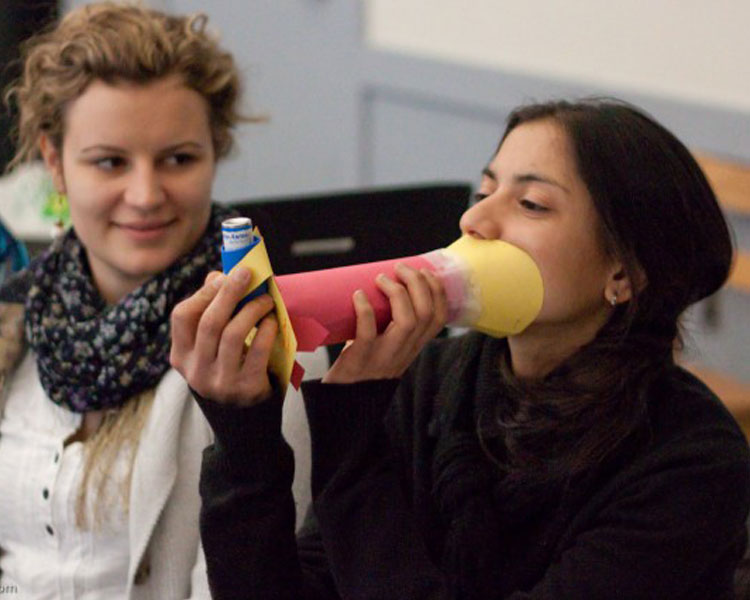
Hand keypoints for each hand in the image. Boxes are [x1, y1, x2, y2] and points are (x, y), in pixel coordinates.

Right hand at [170, 267, 277, 405]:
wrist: (243, 419)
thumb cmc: (227, 370)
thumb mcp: (210, 348)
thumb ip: (210, 313)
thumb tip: (217, 277)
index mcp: (181, 356)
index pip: (182, 316)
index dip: (204, 292)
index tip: (225, 276)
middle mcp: (196, 370)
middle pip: (209, 322)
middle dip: (229, 293)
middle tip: (248, 274)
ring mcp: (219, 382)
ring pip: (232, 335)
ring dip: (251, 309)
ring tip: (264, 300)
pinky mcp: (245, 388)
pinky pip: (257, 351)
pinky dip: (266, 330)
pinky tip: (271, 321)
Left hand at [323, 263, 446, 383]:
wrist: (344, 402)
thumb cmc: (363, 367)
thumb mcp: (388, 349)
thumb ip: (392, 326)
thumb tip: (386, 285)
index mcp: (413, 347)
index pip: (439, 318)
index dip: (437, 291)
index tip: (424, 271)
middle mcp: (404, 352)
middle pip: (426, 313)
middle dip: (417, 283)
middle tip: (400, 268)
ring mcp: (384, 357)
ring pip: (407, 322)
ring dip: (396, 293)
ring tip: (381, 278)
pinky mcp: (361, 361)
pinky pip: (368, 333)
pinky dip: (365, 310)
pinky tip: (358, 295)